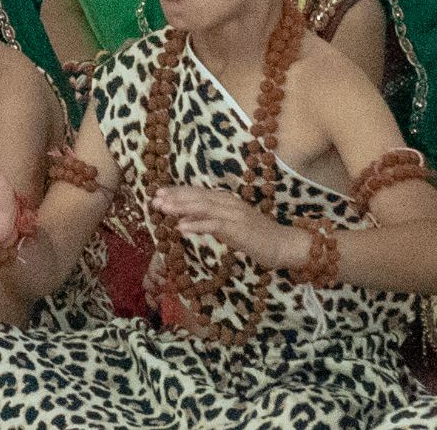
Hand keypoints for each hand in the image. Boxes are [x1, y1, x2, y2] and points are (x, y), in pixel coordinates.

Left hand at [152, 186, 309, 270]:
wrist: (283, 244)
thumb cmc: (257, 237)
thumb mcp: (230, 226)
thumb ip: (211, 220)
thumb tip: (187, 220)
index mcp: (226, 199)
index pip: (198, 192)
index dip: (178, 192)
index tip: (159, 192)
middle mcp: (228, 202)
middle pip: (197, 196)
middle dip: (174, 197)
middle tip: (154, 199)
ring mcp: (233, 214)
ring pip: (202, 207)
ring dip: (180, 207)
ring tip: (162, 208)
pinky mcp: (237, 228)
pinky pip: (213, 225)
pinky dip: (196, 224)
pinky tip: (181, 227)